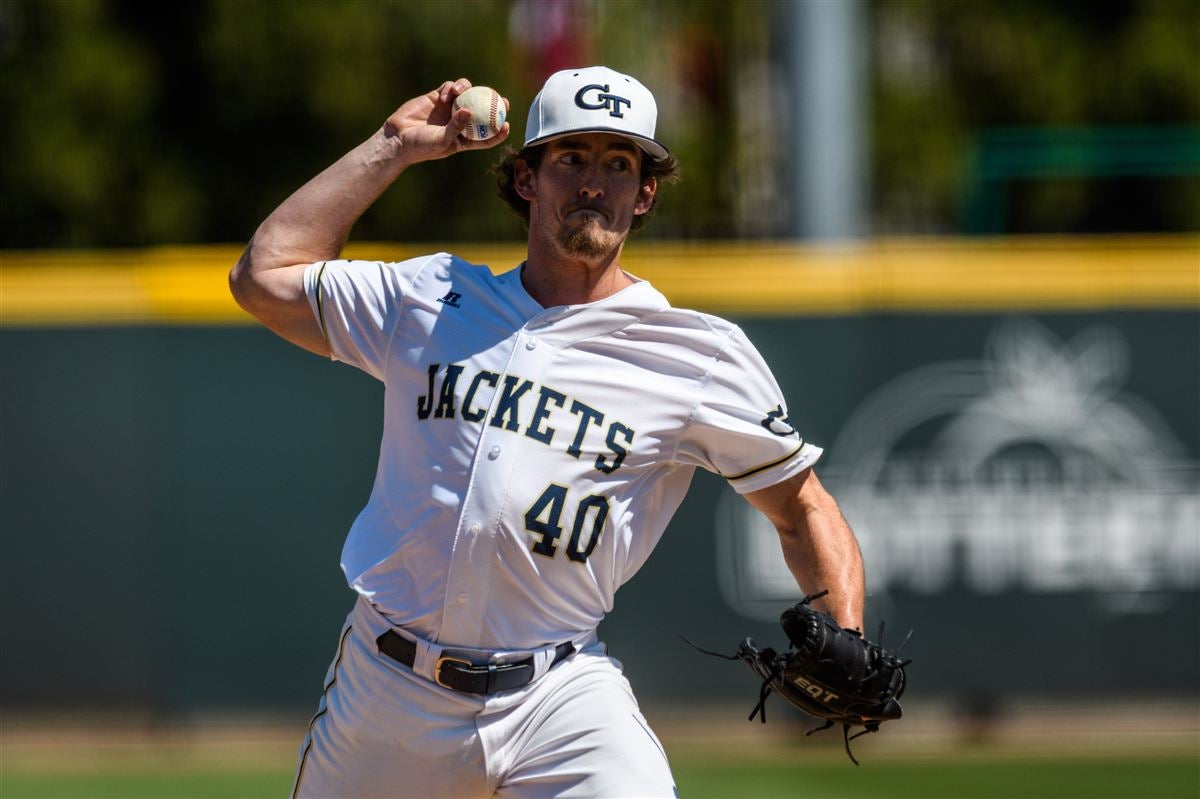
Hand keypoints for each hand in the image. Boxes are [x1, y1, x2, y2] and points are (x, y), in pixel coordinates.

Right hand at [383, 78, 510, 165]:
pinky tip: (448, 93)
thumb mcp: (442, 141)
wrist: (398, 138)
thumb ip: (456, 127)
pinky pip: (450, 88)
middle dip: (494, 106)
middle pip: (482, 111)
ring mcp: (449, 109)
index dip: (499, 131)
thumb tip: (470, 111)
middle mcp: (459, 122)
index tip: (507, 125)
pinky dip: (452, 88)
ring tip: (462, 92)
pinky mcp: (437, 97)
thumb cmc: (421, 146)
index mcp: (464, 139)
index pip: (486, 136)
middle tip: (503, 101)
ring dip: (469, 90)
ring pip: (467, 95)